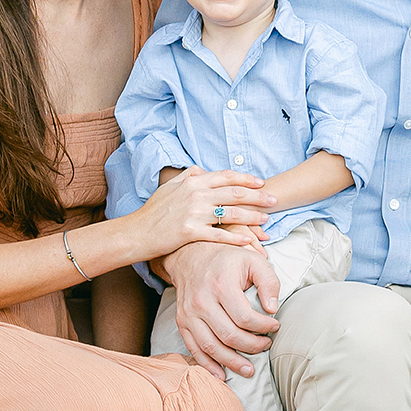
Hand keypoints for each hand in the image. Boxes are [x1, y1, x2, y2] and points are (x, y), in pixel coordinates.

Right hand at [135, 167, 271, 264]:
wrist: (137, 232)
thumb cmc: (153, 211)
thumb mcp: (169, 187)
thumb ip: (187, 176)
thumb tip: (201, 169)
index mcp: (193, 182)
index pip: (226, 176)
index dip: (246, 179)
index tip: (261, 183)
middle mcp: (196, 194)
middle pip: (234, 193)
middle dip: (258, 197)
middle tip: (274, 201)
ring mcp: (194, 213)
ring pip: (231, 214)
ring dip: (252, 217)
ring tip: (266, 221)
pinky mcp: (190, 232)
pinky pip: (219, 235)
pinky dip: (236, 238)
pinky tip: (249, 241)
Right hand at [166, 237, 283, 382]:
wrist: (191, 254)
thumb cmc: (227, 259)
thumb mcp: (253, 259)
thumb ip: (268, 281)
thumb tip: (272, 308)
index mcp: (221, 285)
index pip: (245, 318)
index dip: (264, 327)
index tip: (275, 326)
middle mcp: (202, 301)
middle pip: (229, 335)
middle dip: (252, 347)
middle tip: (266, 345)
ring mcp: (189, 313)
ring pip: (211, 346)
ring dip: (231, 362)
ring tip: (249, 370)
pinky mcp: (182, 321)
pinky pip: (194, 348)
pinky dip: (207, 365)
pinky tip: (221, 374)